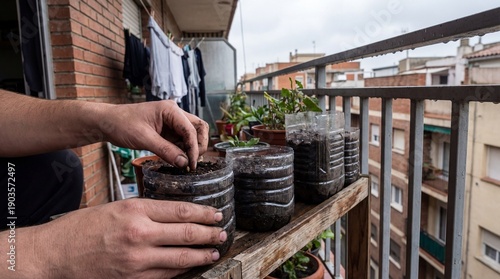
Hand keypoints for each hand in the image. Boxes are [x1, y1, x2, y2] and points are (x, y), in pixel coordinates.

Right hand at [9, 199, 225, 278]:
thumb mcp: (117, 207)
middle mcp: (139, 234)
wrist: (55, 254)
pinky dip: (181, 270)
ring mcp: (137, 260)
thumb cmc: (83, 227)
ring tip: (214, 251)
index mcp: (135, 210)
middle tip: (222, 232)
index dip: (203, 214)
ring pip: (180, 257)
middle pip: (186, 233)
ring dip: (201, 255)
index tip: (215, 214)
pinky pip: (166, 275)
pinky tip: (191, 266)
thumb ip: (146, 211)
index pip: (180, 211)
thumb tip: (174, 215)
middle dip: (209, 234)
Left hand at [102, 100, 208, 169]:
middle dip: (199, 145)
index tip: (191, 164)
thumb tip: (184, 163)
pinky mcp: (167, 130)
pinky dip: (183, 150)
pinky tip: (178, 160)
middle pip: (198, 128)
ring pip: (192, 134)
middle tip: (192, 162)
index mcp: (170, 110)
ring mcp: (172, 122)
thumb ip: (166, 151)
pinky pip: (182, 140)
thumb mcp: (144, 139)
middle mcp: (174, 114)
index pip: (191, 129)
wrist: (107, 122)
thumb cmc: (121, 124)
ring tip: (186, 163)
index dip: (194, 148)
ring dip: (192, 148)